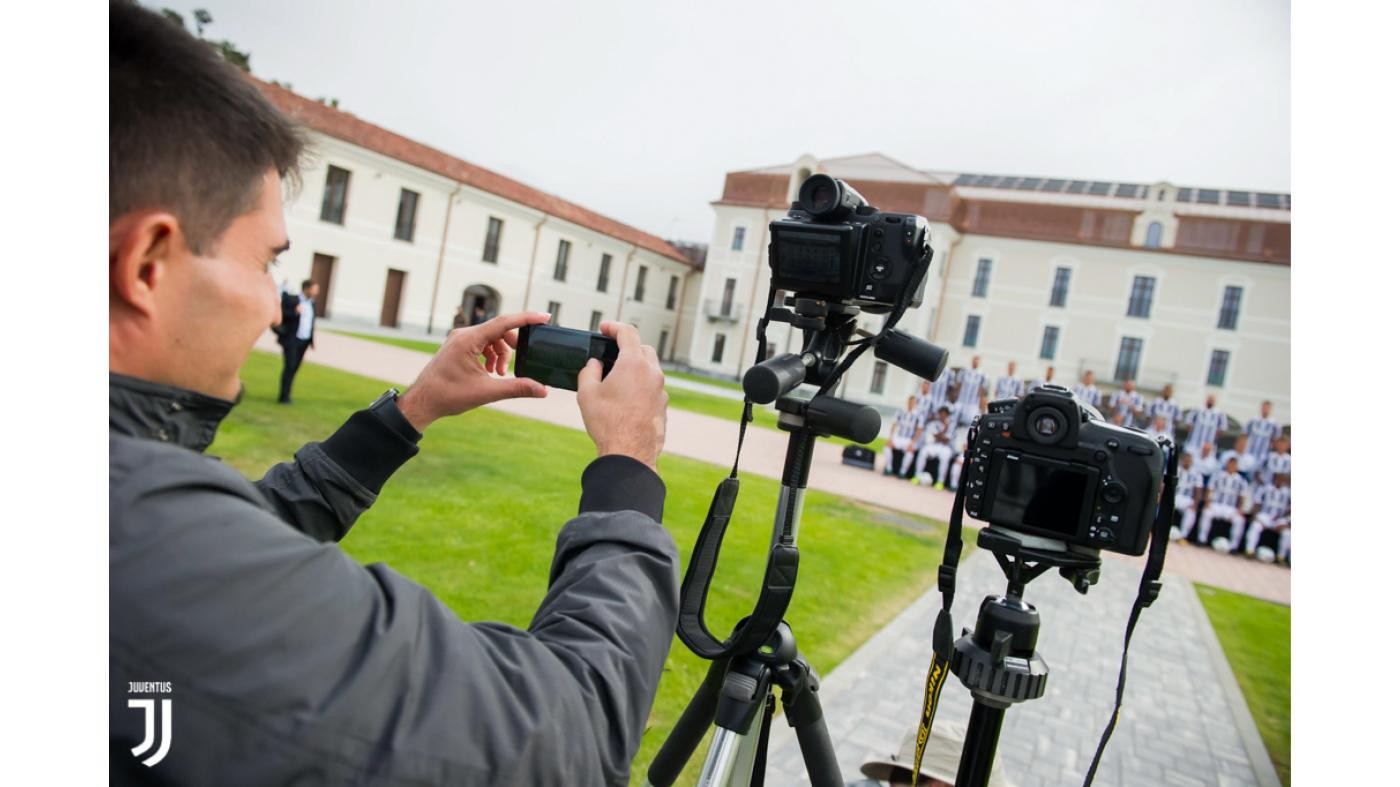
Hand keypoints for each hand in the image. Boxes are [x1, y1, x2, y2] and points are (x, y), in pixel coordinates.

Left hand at [396, 312, 550, 430]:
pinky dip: (491, 355)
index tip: (545, 317)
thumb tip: (542, 390)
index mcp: (468, 340)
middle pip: (499, 330)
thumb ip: (517, 388)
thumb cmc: (448, 395)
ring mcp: (459, 339)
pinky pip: (482, 343)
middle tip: (515, 364)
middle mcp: (463, 334)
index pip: (504, 322)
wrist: (422, 401)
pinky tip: (490, 372)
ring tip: (499, 373)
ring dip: (501, 353)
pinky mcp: (458, 346)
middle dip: (512, 346)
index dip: (527, 319)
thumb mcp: (486, 392)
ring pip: (491, 337)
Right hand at [576, 321, 666, 471]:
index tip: (604, 329)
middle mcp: (652, 373)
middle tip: (610, 354)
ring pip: (650, 370)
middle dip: (627, 347)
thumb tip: (594, 364)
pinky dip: (641, 387)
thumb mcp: (587, 393)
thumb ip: (589, 371)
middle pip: (643, 349)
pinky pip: (653, 389)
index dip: (614, 327)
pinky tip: (626, 400)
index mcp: (633, 363)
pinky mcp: (663, 406)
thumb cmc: (607, 423)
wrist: (629, 453)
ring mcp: (661, 390)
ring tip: (616, 380)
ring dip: (635, 369)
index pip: (627, 332)